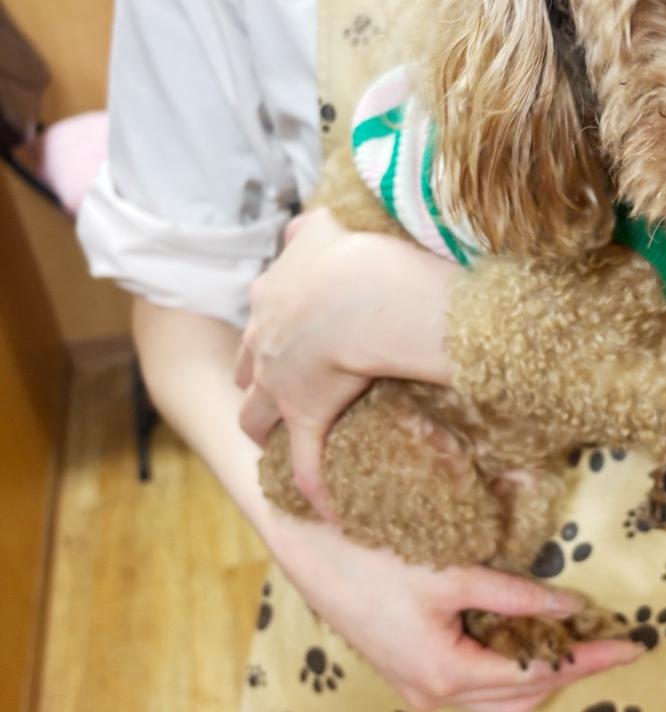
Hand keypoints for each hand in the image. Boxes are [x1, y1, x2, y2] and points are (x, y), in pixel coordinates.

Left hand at [236, 207, 454, 516]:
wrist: (353, 294)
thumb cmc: (345, 257)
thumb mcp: (321, 230)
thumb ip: (308, 227)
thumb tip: (302, 223)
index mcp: (270, 299)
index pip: (260, 317)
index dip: (267, 330)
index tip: (281, 337)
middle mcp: (263, 343)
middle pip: (246, 368)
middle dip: (253, 379)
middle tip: (271, 388)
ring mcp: (279, 384)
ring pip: (258, 413)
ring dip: (264, 427)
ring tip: (275, 440)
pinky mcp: (304, 416)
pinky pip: (308, 462)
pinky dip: (313, 486)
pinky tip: (323, 509)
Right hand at [269, 514, 643, 711]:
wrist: (312, 551)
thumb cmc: (379, 556)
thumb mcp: (453, 571)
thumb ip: (516, 594)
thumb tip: (572, 606)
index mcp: (448, 676)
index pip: (540, 674)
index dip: (590, 658)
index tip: (633, 645)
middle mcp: (435, 698)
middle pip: (523, 699)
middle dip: (570, 671)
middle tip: (610, 643)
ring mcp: (420, 693)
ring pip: (499, 702)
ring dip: (539, 676)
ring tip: (577, 643)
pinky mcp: (412, 677)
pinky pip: (475, 692)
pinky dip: (507, 673)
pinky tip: (524, 643)